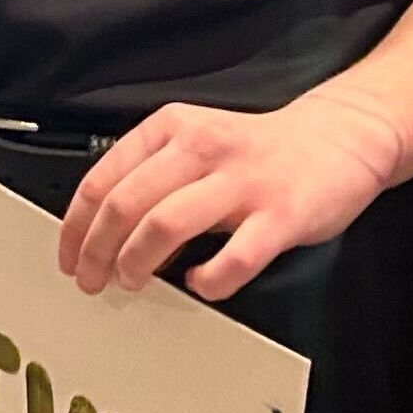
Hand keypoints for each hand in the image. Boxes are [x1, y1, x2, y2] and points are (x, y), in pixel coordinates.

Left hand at [55, 91, 403, 299]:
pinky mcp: (281, 214)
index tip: (69, 258)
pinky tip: (201, 283)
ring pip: (166, 224)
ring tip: (134, 281)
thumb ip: (152, 175)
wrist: (343, 138)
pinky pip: (235, 257)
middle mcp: (202, 148)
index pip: (103, 179)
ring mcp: (243, 181)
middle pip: (125, 204)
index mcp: (171, 129)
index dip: (76, 227)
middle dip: (98, 250)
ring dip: (138, 262)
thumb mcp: (194, 142)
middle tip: (94, 280)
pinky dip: (209, 280)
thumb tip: (101, 230)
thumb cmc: (260, 150)